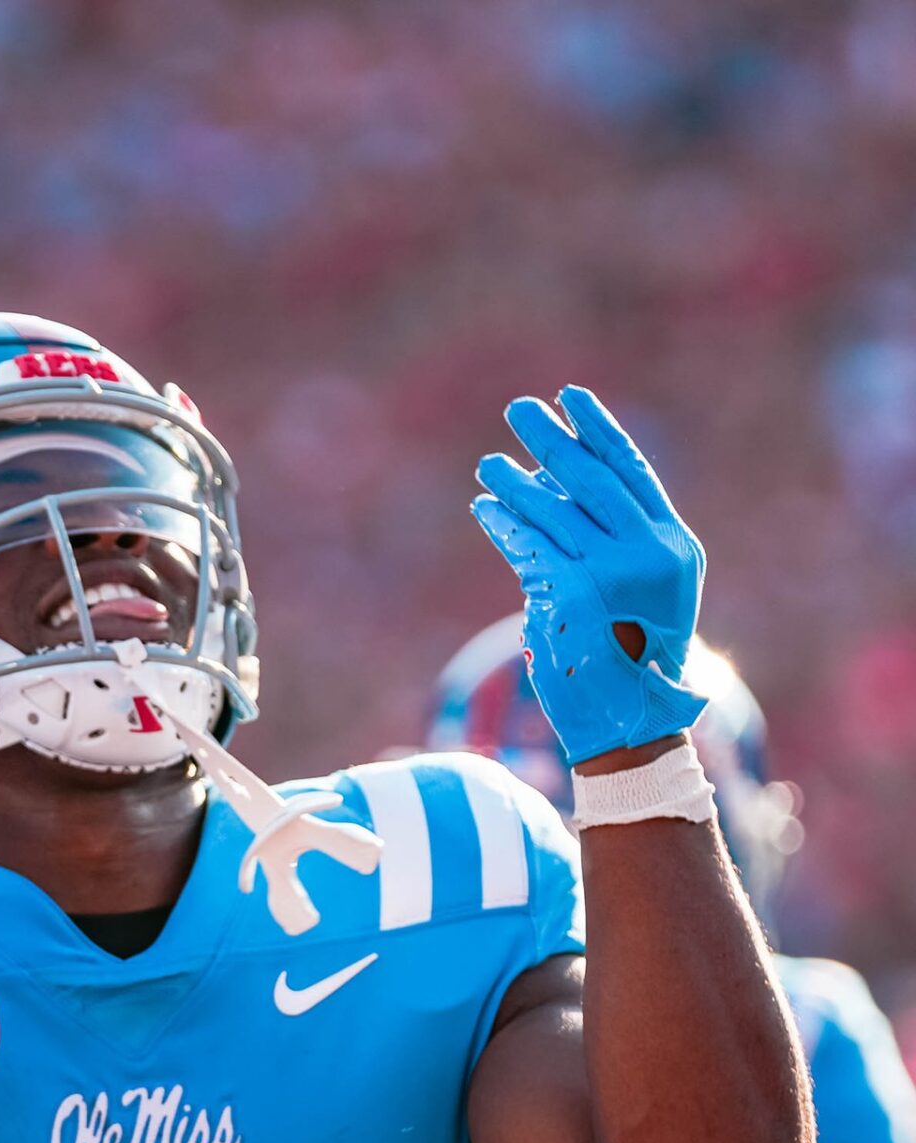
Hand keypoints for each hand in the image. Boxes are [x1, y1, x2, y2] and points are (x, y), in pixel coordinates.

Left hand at [471, 386, 706, 764]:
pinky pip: (530, 549)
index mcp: (673, 546)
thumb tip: (560, 487)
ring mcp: (611, 575)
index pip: (633, 472)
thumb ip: (616, 543)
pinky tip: (486, 508)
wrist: (632, 727)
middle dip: (554, 440)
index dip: (599, 431)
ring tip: (490, 464)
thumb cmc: (631, 661)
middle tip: (521, 409)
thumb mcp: (642, 596)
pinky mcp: (571, 597)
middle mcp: (648, 554)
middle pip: (591, 479)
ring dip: (517, 483)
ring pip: (554, 512)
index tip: (572, 398)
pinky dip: (505, 525)